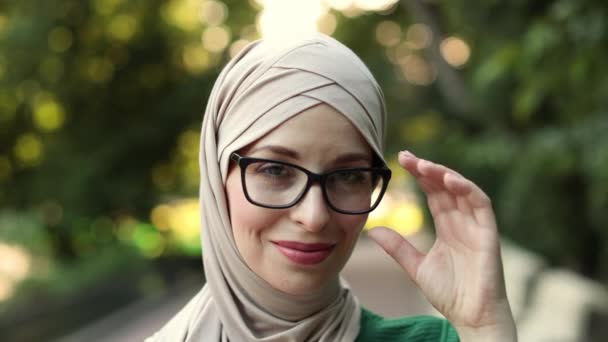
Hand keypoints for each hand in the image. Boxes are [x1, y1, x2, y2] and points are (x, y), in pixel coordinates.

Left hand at [367, 151, 516, 340]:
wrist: (471, 317)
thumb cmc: (450, 293)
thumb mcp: (416, 266)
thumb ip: (397, 247)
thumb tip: (372, 230)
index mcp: (448, 227)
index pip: (433, 194)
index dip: (419, 176)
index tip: (400, 162)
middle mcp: (462, 222)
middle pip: (445, 187)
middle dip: (427, 169)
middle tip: (405, 156)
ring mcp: (476, 226)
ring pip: (462, 190)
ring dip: (444, 174)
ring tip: (423, 165)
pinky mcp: (489, 233)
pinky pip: (481, 204)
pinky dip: (467, 189)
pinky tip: (449, 180)